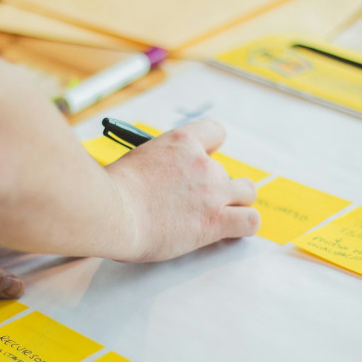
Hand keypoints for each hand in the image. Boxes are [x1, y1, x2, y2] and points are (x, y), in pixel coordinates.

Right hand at [104, 119, 258, 261]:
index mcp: (181, 142)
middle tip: (195, 203)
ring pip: (247, 192)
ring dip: (235, 203)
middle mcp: (202, 164)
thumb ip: (158, 165)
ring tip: (217, 216)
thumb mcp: (136, 160)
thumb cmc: (112, 192)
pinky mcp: (215, 221)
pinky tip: (231, 230)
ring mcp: (213, 192)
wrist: (112, 213)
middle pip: (226, 171)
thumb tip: (161, 177)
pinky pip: (250, 220)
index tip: (202, 162)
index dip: (211, 150)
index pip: (215, 132)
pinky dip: (244, 225)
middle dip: (215, 187)